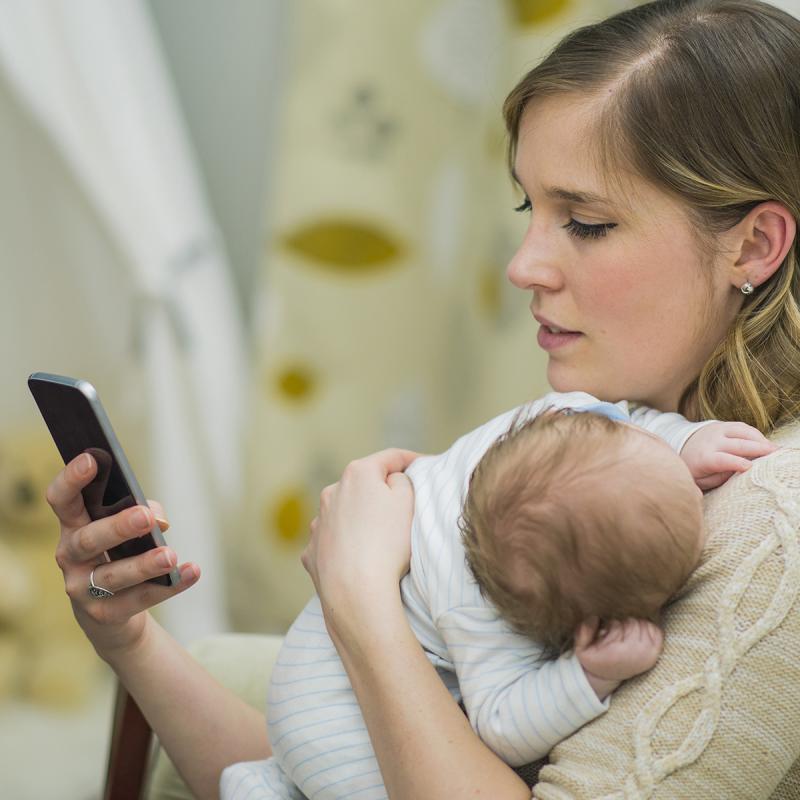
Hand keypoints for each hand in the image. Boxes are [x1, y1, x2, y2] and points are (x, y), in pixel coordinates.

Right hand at [47, 452, 199, 660]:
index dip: (72, 479)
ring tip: (171, 555)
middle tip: (146, 517)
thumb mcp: (128, 529)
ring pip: (112, 576)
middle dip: (118, 527)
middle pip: (88, 540)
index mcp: (73, 526)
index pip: (62, 500)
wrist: (113, 614)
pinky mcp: (104, 615)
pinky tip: (192, 571)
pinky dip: (170, 585)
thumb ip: (142, 513)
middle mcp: (70, 557)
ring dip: (144, 564)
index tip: (92, 458)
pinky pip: (140, 599)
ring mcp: (83, 589)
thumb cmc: (121, 553)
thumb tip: (157, 519)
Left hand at [301, 448, 418, 631]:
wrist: (355, 592)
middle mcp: (331, 493)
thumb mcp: (407, 501)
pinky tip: (359, 557)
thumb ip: (402, 480)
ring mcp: (319, 523)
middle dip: (382, 490)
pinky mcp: (312, 551)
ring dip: (362, 517)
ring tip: (381, 538)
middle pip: (364, 485)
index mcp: (357, 474)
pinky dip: (346, 543)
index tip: (426, 464)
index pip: (390, 457)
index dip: (411, 459)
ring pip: (346, 512)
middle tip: (405, 505)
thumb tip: (390, 480)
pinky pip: (334, 540)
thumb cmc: (387, 544)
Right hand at [574, 617, 663, 699]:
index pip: (617, 625)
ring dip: (634, 624)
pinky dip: (648, 628)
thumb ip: (582, 631)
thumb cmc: (595, 658)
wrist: (607, 675)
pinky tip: (638, 634)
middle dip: (622, 623)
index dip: (609, 625)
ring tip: (626, 634)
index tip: (605, 634)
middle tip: (615, 633)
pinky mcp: (656, 652)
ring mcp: (649, 653)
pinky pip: (656, 630)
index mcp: (619, 652)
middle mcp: (637, 653)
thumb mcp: (580, 649)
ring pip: (643, 623)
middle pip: (632, 622)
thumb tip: (595, 618)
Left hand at [680, 421, 776, 490]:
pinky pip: (742, 426)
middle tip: (773, 454)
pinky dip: (755, 434)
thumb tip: (739, 475)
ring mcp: (718, 430)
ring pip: (741, 432)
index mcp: (704, 458)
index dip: (735, 463)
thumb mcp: (702, 480)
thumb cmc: (695, 468)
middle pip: (736, 444)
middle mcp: (711, 441)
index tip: (749, 467)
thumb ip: (719, 478)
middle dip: (756, 449)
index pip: (721, 459)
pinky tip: (764, 442)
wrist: (681, 445)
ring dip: (759, 439)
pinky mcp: (723, 425)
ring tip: (773, 449)